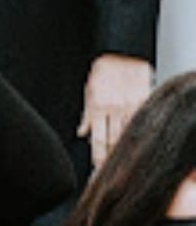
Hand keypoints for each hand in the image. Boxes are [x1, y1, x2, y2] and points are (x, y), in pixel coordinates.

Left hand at [78, 54, 152, 171]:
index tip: (99, 169)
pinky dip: (140, 131)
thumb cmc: (103, 71)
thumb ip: (86, 114)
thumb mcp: (89, 91)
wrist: (121, 52)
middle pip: (113, 140)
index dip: (98, 156)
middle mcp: (113, 108)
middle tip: (111, 173)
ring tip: (125, 163)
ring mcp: (130, 105)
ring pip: (128, 133)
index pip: (97, 139)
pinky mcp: (144, 99)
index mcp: (97, 107)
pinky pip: (142, 119)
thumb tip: (81, 133)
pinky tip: (140, 142)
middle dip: (111, 158)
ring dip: (125, 148)